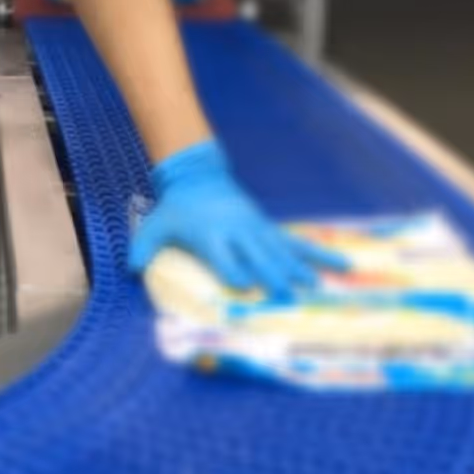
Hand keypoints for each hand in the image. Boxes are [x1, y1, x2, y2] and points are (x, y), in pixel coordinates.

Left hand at [128, 140, 348, 294]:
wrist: (198, 176)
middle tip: (289, 297)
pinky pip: (296, 243)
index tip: (246, 288)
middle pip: (258, 257)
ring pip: (283, 252)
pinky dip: (320, 254)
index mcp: (212, 234)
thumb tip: (131, 269)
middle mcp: (238, 233)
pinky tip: (342, 266)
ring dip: (301, 270)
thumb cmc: (176, 207)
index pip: (225, 257)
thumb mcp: (155, 224)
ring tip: (320, 289)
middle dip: (273, 277)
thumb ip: (143, 246)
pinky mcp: (268, 228)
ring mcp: (257, 229)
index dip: (235, 272)